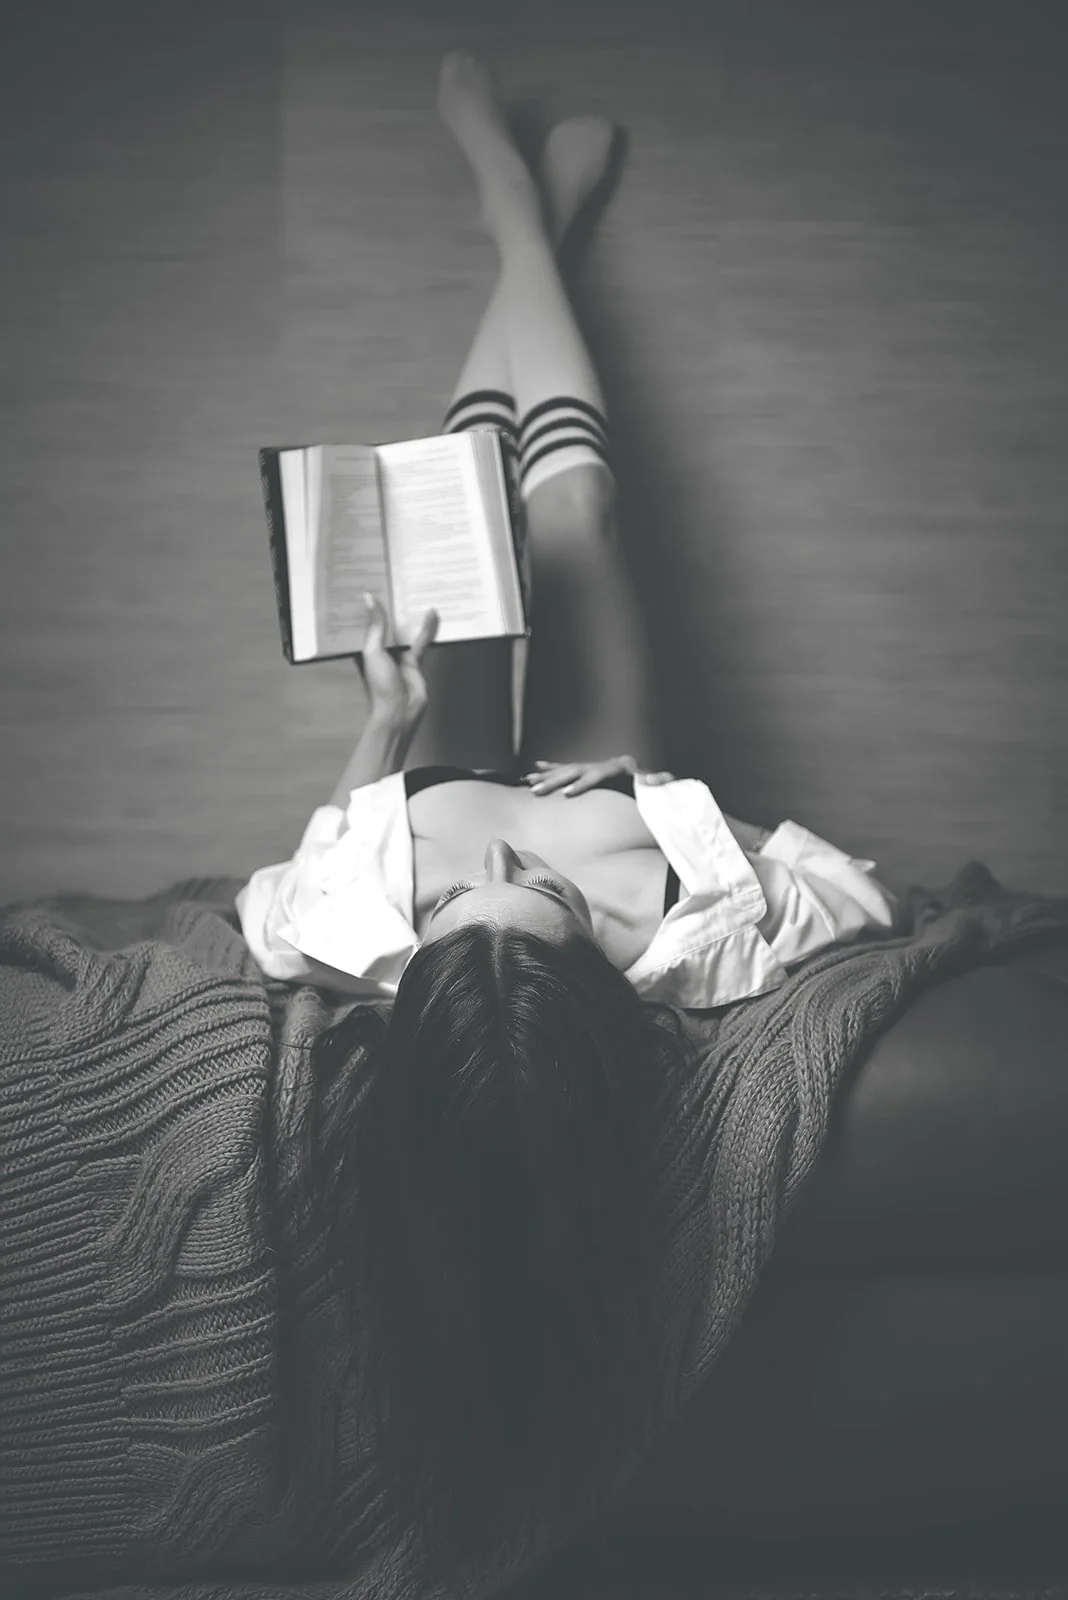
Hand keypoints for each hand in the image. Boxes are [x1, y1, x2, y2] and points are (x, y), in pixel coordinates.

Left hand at [355, 596, 438, 733]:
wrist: (400, 711)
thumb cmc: (380, 685)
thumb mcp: (372, 651)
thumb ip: (374, 626)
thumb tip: (369, 598)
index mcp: (361, 648)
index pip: (361, 621)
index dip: (362, 605)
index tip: (364, 583)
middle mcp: (378, 649)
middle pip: (383, 623)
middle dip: (386, 605)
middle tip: (389, 578)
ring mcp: (397, 654)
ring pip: (402, 629)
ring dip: (407, 615)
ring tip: (411, 590)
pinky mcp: (413, 659)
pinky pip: (420, 640)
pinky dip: (426, 628)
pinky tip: (431, 614)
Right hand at [521, 755, 675, 795]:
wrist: (652, 777)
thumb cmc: (655, 784)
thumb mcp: (659, 783)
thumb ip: (658, 781)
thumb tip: (652, 780)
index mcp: (618, 768)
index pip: (596, 776)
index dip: (582, 784)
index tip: (566, 793)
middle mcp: (602, 764)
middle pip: (575, 771)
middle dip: (554, 780)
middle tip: (535, 790)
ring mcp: (594, 765)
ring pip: (567, 769)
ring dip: (547, 775)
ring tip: (529, 781)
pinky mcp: (590, 770)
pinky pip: (567, 768)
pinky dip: (552, 768)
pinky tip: (536, 767)